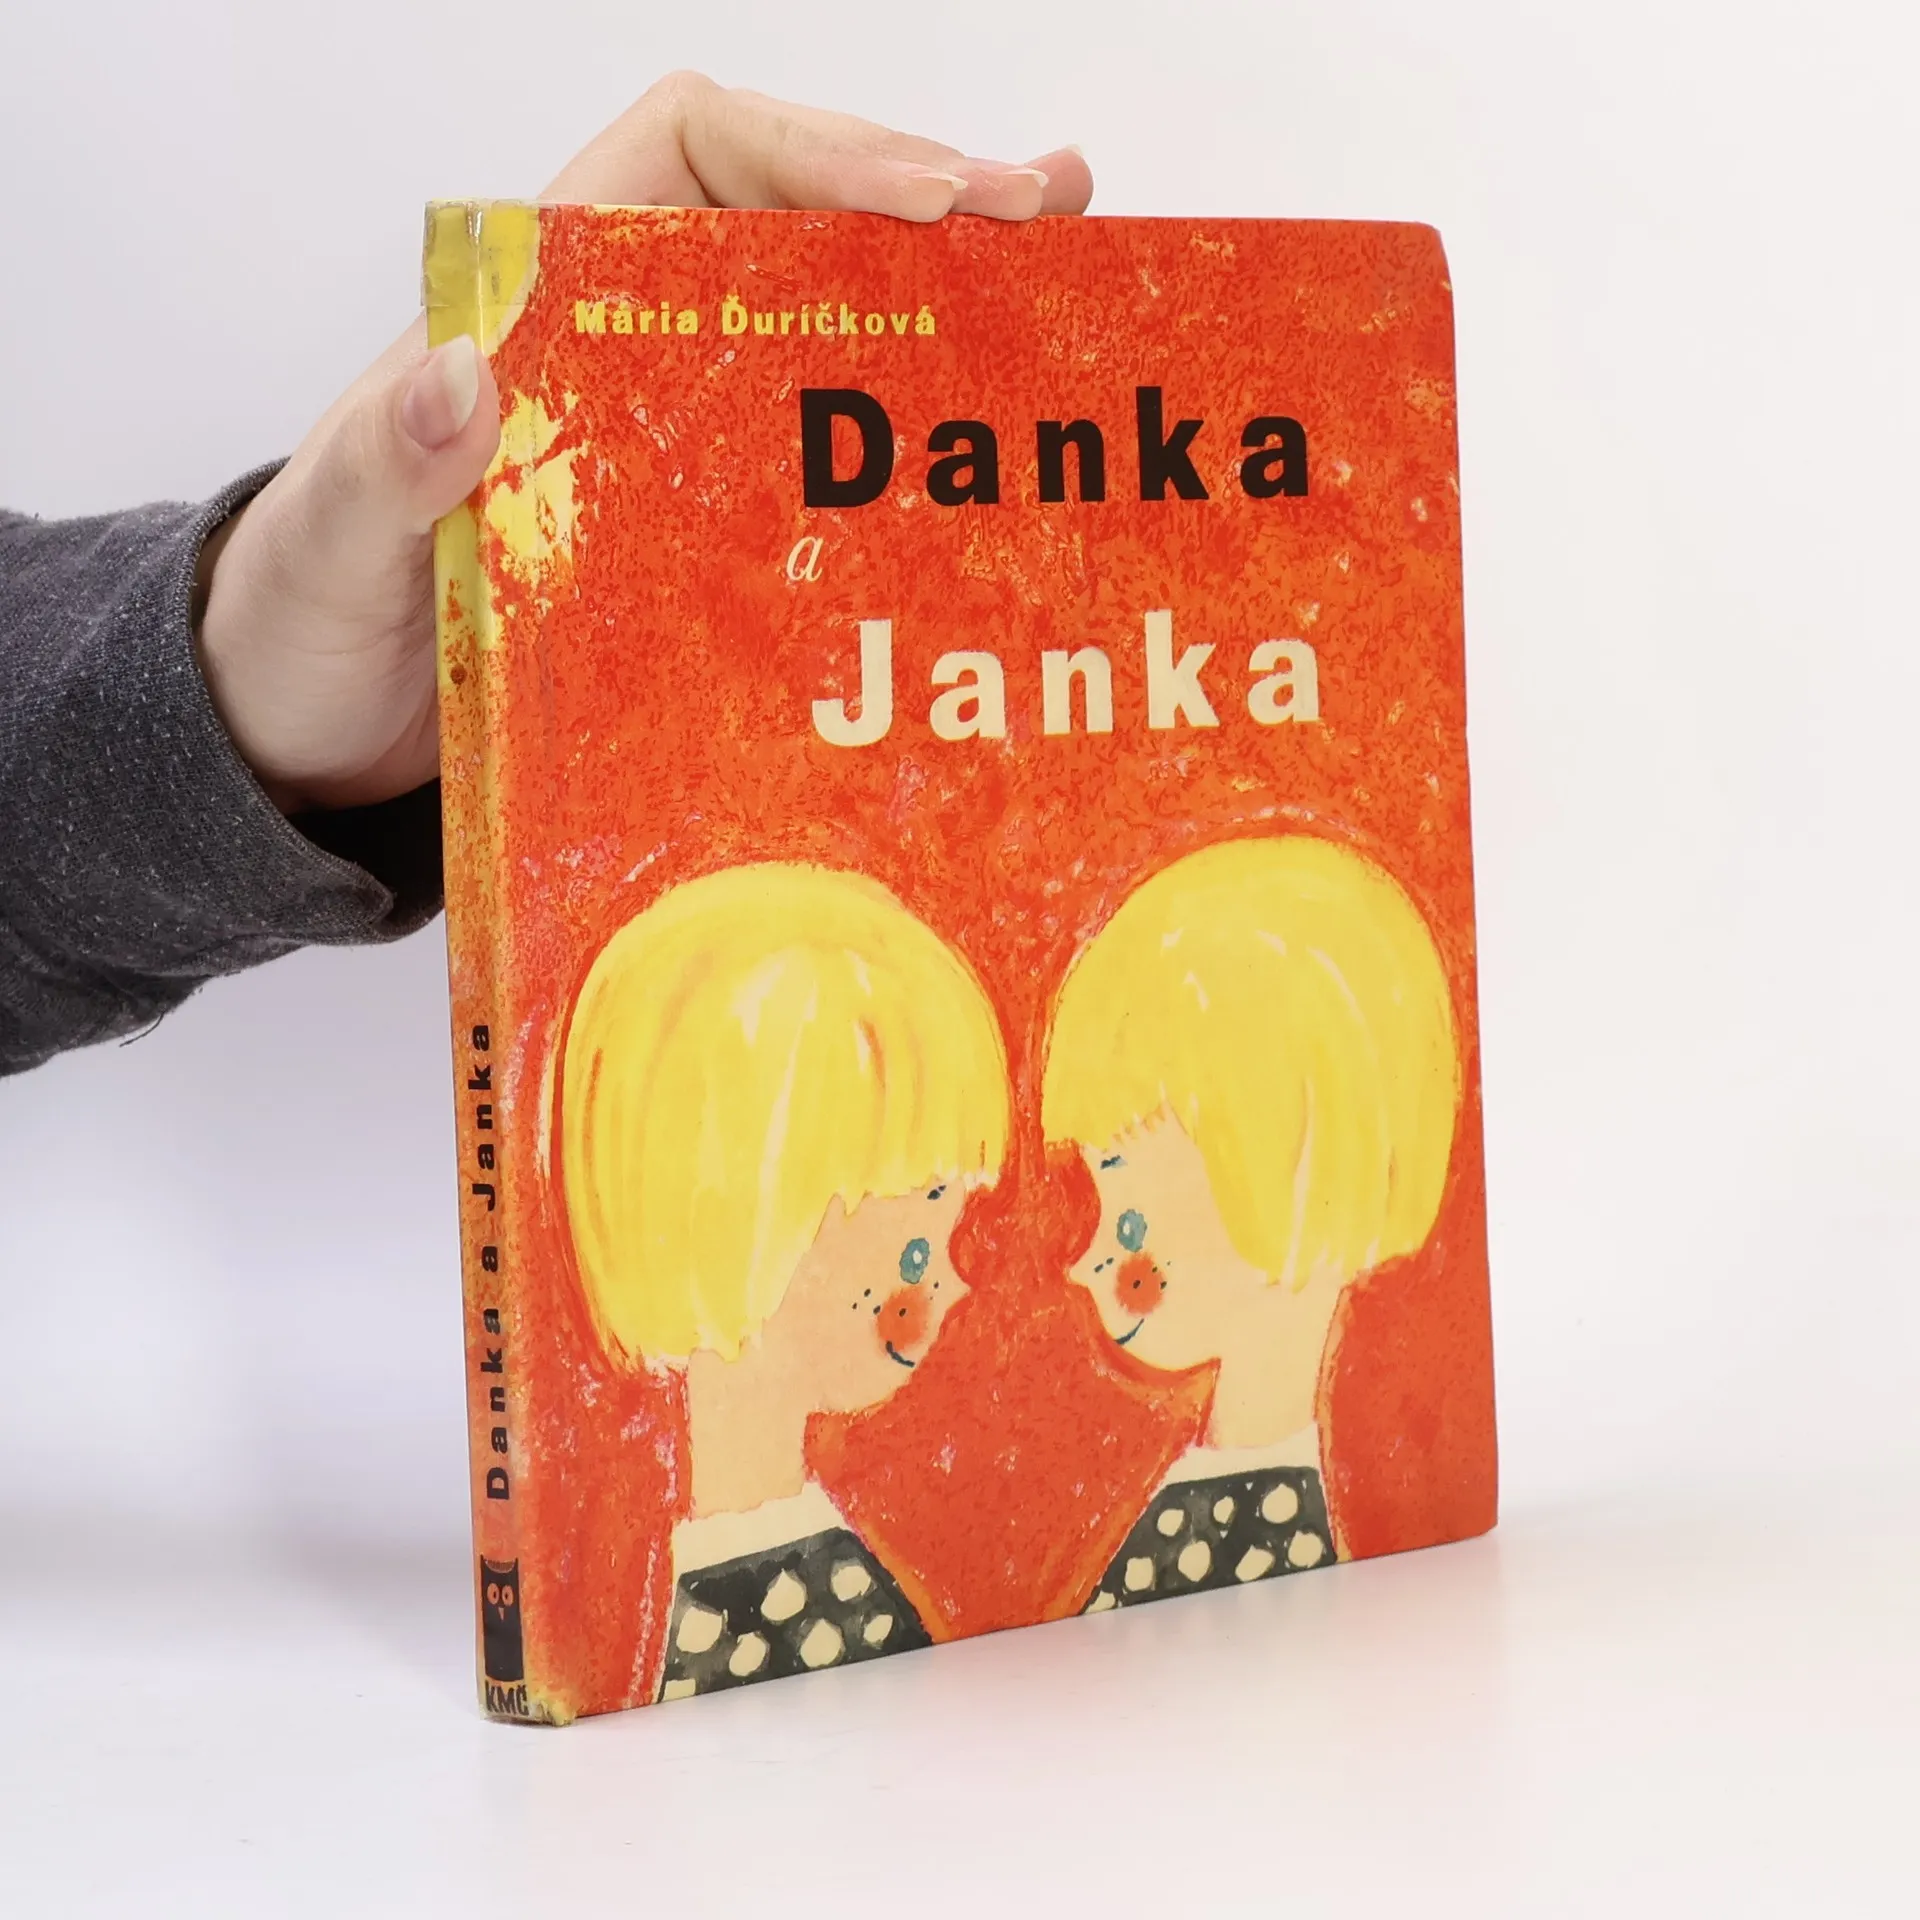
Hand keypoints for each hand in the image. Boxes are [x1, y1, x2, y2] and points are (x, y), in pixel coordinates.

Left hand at [195, 75, 1092, 813]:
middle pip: (796, 223)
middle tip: (1051, 218)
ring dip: (944, 304)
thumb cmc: (305, 625)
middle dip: (928, 204)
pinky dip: (904, 442)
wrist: (313, 739)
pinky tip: (982, 447)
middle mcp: (626, 350)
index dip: (821, 151)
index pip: (697, 152)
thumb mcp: (332, 547)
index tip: (927, 202)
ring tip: (1067, 283)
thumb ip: (379, 468)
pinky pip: (820, 464)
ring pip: (829, 332)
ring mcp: (676, 444)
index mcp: (540, 304)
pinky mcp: (702, 539)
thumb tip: (460, 372)